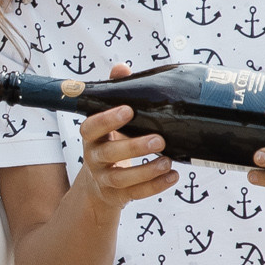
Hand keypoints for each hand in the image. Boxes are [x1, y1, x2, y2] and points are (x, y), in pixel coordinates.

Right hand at [74, 63, 176, 214]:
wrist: (98, 185)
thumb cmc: (110, 142)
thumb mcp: (109, 119)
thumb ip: (117, 92)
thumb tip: (121, 68)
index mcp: (91, 136)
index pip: (91, 127)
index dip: (107, 120)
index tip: (128, 110)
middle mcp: (94, 158)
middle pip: (108, 154)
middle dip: (134, 147)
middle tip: (158, 140)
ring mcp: (104, 179)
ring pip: (121, 178)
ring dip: (146, 170)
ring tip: (168, 161)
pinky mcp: (117, 196)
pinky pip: (135, 194)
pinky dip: (155, 187)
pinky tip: (172, 177)